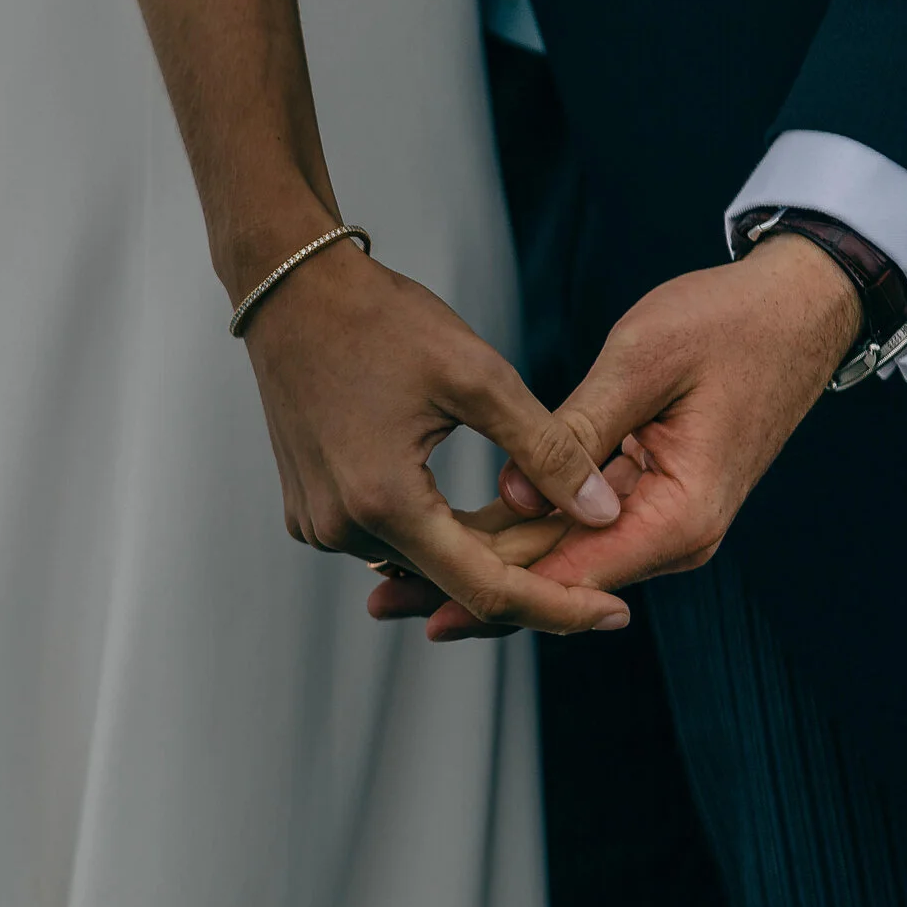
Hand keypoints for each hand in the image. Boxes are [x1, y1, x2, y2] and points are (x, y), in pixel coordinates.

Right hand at [242, 233, 631, 634]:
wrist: (292, 293)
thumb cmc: (382, 322)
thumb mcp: (479, 378)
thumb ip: (547, 451)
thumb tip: (601, 512)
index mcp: (384, 501)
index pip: (485, 590)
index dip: (556, 606)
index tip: (613, 614)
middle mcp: (341, 529)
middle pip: (455, 582)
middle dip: (527, 573)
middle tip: (590, 550)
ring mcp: (319, 524)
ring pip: (423, 562)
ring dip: (482, 552)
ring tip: (542, 524)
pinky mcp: (311, 512)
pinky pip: (389, 540)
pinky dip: (438, 533)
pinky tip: (475, 509)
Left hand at [372, 234, 861, 639]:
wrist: (797, 306)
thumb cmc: (731, 322)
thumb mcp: (644, 363)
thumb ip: (576, 433)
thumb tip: (513, 499)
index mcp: (682, 513)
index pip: (573, 573)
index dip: (493, 592)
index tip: (426, 604)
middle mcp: (673, 534)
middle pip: (554, 578)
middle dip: (468, 589)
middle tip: (382, 598)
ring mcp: (658, 520)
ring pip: (554, 558)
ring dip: (478, 567)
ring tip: (391, 581)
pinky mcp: (642, 499)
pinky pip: (568, 528)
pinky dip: (510, 534)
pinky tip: (445, 541)